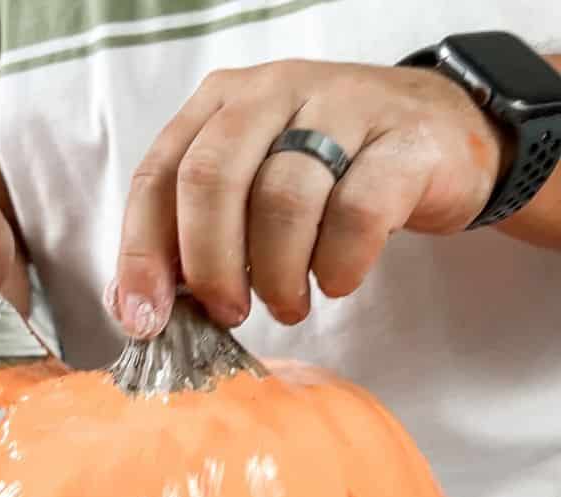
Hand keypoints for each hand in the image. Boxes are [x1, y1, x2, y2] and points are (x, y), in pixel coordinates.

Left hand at [111, 60, 507, 335]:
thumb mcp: (255, 192)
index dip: (143, 253)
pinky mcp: (402, 143)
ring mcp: (342, 107)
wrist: (440, 136)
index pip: (159, 176)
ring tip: (289, 303)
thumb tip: (142, 311)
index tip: (145, 319)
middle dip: (209, 265)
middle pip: (211, 179)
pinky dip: (338, 265)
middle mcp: (274, 91)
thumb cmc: (331, 176)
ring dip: (277, 276)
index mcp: (222, 104)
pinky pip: (355, 214)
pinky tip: (337, 280)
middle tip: (228, 312)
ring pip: (282, 200)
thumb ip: (198, 237)